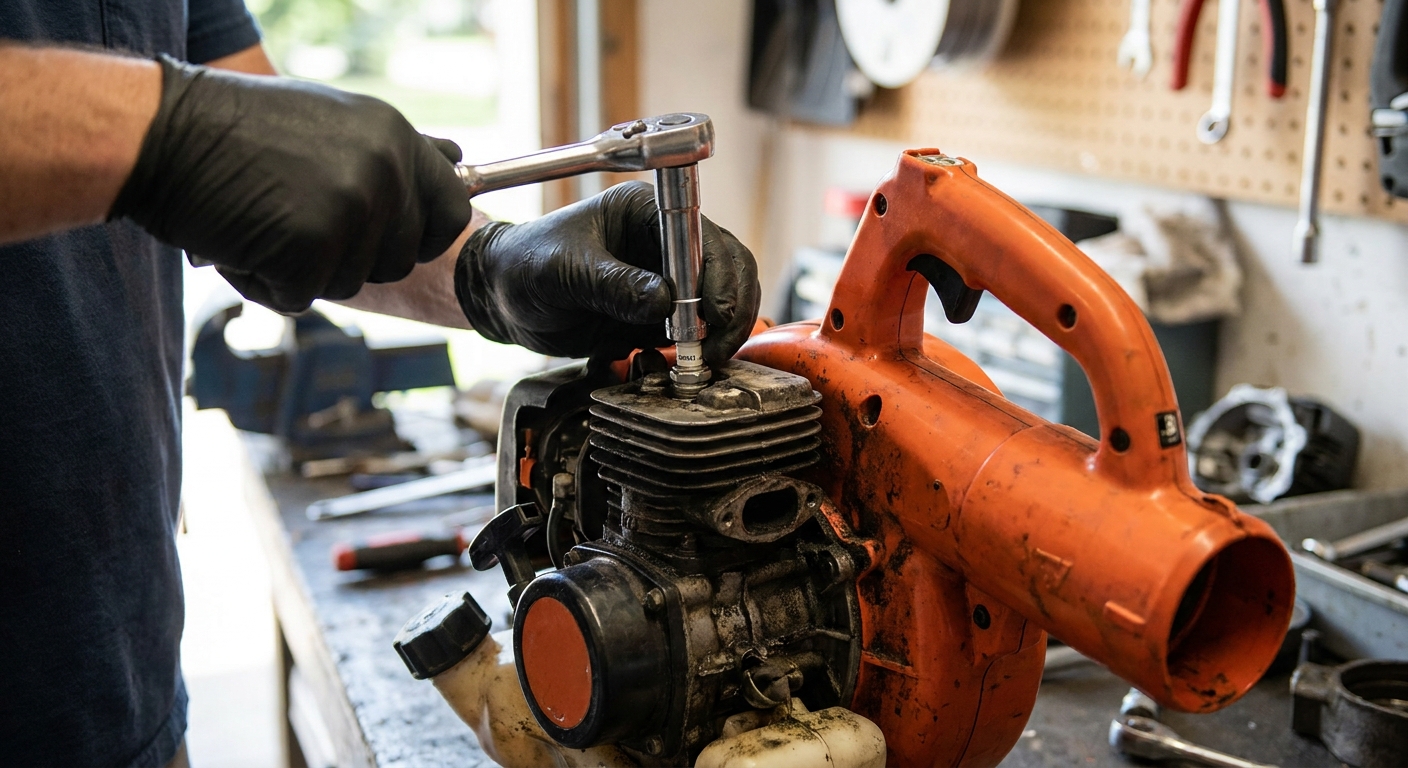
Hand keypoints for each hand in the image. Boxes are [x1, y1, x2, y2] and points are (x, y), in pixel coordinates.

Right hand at [109, 55, 472, 312]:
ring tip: (263, 219)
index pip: (450, 210)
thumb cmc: (239, 130)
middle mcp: (384, 172)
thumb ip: (393, 153)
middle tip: (295, 216)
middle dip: (352, 255)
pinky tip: (241, 240)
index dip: (424, 235)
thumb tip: (457, 163)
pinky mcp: (310, 251)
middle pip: (399, 259)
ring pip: (349, 282)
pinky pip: (301, 297)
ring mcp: (351, 212)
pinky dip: (267, 282)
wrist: (161, 133)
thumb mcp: (334, 123)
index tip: (395, 237)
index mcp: (395, 137)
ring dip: (304, 268)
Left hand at [454, 181, 759, 363]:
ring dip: (721, 333)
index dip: (717, 277)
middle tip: (713, 347)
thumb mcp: (564, 272)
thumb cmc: (524, 265)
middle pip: (728, 268)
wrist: (503, 297)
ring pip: (720, 302)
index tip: (712, 316)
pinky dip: (700, 350)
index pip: (703, 238)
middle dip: (729, 309)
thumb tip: (667, 301)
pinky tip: (686, 365)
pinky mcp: (660, 314)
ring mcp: (667, 278)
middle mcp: (665, 241)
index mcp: (645, 212)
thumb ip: (613, 285)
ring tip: (702, 360)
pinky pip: (696, 331)